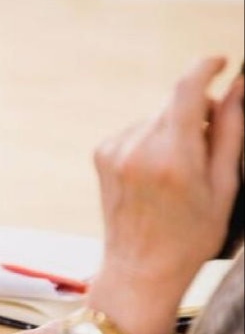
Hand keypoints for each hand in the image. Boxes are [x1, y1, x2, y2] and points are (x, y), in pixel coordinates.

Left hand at [90, 57, 243, 333]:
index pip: (187, 87)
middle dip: (196, 112)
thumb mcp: (223, 186)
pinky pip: (135, 131)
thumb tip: (237, 86)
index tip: (222, 64)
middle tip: (205, 150)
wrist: (139, 269)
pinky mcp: (102, 156)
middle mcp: (137, 149)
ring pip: (155, 117)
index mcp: (172, 156)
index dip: (207, 67)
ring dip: (172, 130)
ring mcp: (114, 152)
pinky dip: (150, 141)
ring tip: (177, 174)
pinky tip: (154, 176)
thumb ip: (230, 131)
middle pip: (174, 103)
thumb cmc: (188, 237)